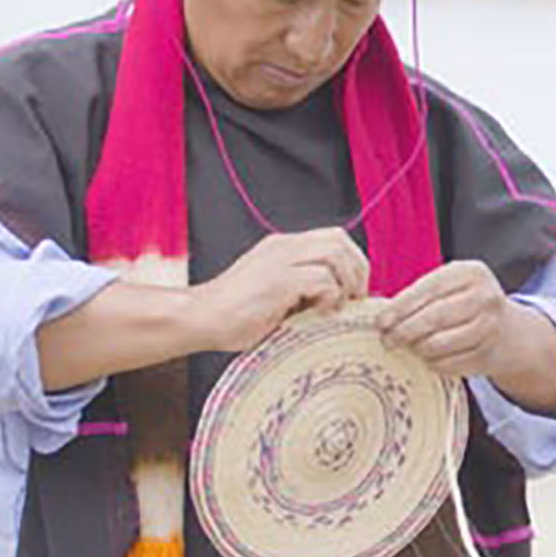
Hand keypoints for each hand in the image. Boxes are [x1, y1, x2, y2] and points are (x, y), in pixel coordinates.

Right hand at [190, 228, 369, 352]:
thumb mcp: (276, 292)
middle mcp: (283, 246)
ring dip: (345, 282)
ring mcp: (279, 261)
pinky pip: (321, 278)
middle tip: (355, 298)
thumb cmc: (236, 315)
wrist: (199, 319)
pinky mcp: (277, 281)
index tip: (354, 291)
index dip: (353, 261)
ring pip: (334, 255)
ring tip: (337, 306)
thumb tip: (342, 298)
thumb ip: (303, 287)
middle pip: (339, 239)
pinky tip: (320, 313)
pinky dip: (330, 297)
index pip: (333, 237)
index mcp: (283, 246)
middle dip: (357, 269)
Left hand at [378, 260, 526, 378]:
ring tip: (410, 346)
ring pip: (439, 344)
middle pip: (434, 318)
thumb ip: (421, 294)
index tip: (380, 322)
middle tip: (388, 340)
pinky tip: (428, 356)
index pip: (428, 289)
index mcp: (471, 273)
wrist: (506, 329)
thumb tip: (383, 317)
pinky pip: (448, 363)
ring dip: (417, 349)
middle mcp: (485, 297)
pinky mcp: (487, 355)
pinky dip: (432, 362)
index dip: (400, 307)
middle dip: (404, 331)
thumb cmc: (465, 303)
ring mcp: (490, 328)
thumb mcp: (450, 285)